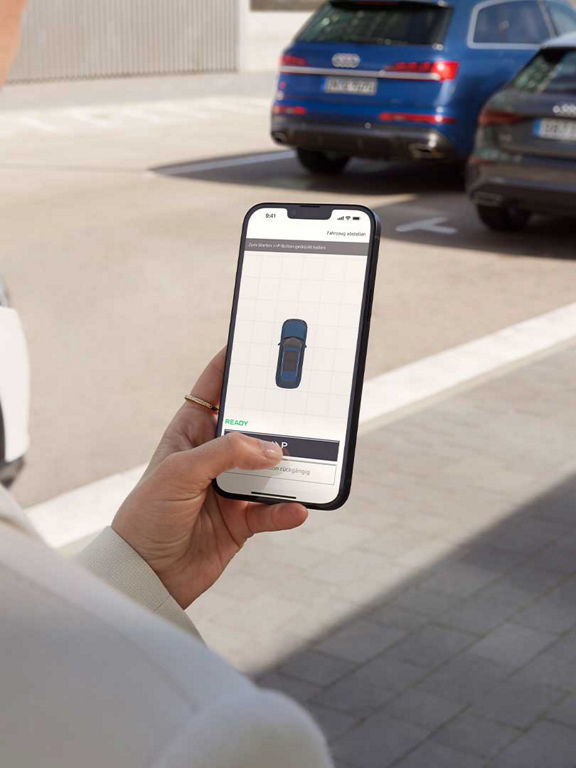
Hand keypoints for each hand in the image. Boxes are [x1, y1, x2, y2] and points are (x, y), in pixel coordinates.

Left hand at [112, 349, 307, 607]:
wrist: (146, 575)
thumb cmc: (148, 514)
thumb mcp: (181, 471)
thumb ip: (227, 453)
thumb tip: (273, 449)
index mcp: (190, 433)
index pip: (213, 390)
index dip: (233, 365)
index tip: (257, 344)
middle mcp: (213, 456)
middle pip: (254, 426)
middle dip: (277, 415)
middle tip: (305, 400)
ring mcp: (230, 487)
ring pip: (270, 468)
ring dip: (290, 465)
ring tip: (311, 458)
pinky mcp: (242, 520)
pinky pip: (273, 510)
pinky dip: (287, 509)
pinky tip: (297, 507)